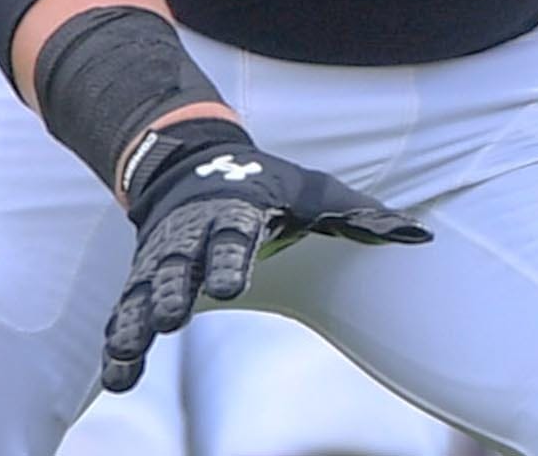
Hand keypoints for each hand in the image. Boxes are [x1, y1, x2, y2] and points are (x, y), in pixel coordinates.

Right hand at [103, 118, 426, 391]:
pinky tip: (119, 377)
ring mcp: (163, 257)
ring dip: (138, 320)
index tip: (230, 286)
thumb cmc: (268, 185)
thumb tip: (418, 233)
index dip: (230, 258)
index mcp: (235, 209)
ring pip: (146, 289)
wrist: (192, 161)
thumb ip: (360, 215)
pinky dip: (120, 341)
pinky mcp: (143, 278)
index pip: (232, 233)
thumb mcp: (314, 190)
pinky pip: (126, 310)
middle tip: (174, 317)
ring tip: (133, 352)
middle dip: (176, 288)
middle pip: (180, 262)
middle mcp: (192, 234)